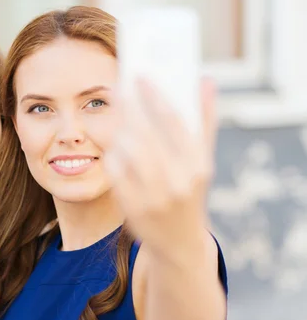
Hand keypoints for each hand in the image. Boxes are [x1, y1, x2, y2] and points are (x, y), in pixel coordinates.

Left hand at [105, 78, 216, 254]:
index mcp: (197, 166)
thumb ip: (204, 121)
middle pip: (145, 134)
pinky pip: (115, 171)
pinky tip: (115, 144)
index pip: (173, 122)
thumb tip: (205, 81)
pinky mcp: (131, 206)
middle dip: (130, 108)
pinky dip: (114, 154)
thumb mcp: (203, 162)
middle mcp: (176, 181)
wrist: (178, 243)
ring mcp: (152, 196)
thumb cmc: (190, 193)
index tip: (140, 76)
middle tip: (120, 87)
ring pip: (127, 151)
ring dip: (121, 129)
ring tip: (119, 114)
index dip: (154, 96)